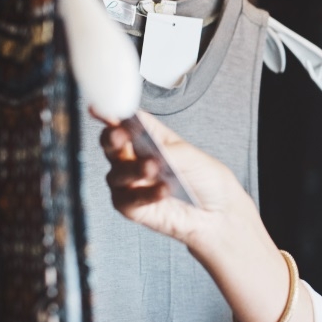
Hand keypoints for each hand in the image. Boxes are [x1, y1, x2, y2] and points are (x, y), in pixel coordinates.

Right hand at [96, 108, 253, 249]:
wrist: (219, 212)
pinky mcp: (132, 208)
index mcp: (150, 138)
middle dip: (112, 138)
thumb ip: (167, 150)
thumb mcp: (192, 156)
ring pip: (118, 173)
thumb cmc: (206, 179)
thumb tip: (148, 149)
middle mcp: (135, 159)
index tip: (102, 109)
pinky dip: (145, 194)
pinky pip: (129, 199)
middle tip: (120, 135)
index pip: (127, 122)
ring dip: (135, 169)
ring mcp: (131, 183)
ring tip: (154, 167)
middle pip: (113, 145)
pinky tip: (163, 190)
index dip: (113, 114)